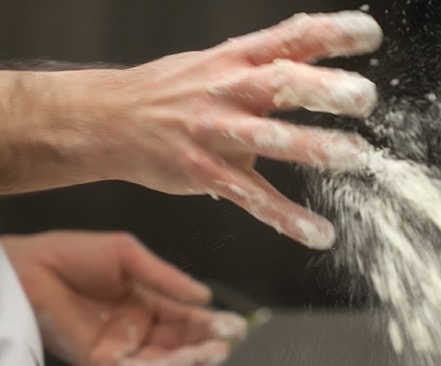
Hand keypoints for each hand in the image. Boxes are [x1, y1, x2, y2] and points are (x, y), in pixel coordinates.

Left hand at [1, 231, 246, 365]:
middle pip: (181, 341)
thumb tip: (204, 296)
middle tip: (226, 343)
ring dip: (189, 358)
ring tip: (212, 352)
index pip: (187, 316)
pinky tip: (180, 360)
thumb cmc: (75, 254)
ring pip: (164, 359)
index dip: (211, 321)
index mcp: (149, 300)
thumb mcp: (129, 255)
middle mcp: (140, 326)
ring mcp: (121, 346)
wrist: (30, 268)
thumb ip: (166, 277)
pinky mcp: (101, 361)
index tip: (234, 325)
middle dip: (205, 343)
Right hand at [44, 11, 381, 248]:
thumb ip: (269, 61)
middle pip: (279, 83)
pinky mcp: (204, 172)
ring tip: (354, 156)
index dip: (330, 33)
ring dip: (313, 147)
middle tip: (362, 96)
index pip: (290, 37)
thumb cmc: (172, 91)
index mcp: (236, 59)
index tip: (369, 35)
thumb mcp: (219, 62)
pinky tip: (318, 233)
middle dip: (322, 88)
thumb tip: (319, 52)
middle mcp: (228, 91)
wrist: (110, 119)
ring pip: (267, 139)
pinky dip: (286, 217)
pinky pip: (251, 197)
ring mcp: (214, 132)